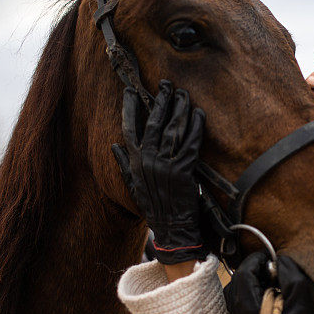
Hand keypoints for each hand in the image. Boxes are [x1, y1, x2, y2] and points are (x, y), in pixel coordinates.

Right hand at [112, 80, 206, 264]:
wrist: (172, 228)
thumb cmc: (154, 207)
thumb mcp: (133, 186)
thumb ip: (124, 164)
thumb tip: (114, 146)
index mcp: (134, 162)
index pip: (128, 128)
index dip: (130, 108)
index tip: (131, 90)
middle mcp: (147, 161)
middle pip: (153, 123)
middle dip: (160, 101)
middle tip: (166, 85)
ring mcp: (165, 165)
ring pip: (172, 130)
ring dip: (180, 109)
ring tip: (184, 95)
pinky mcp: (183, 171)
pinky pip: (190, 143)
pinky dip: (196, 127)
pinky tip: (199, 114)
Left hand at [223, 252, 313, 313]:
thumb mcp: (299, 294)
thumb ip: (288, 271)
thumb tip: (280, 261)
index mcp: (247, 303)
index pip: (244, 270)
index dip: (258, 259)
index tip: (271, 257)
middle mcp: (238, 311)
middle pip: (238, 278)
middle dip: (254, 269)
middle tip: (273, 269)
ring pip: (237, 288)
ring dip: (252, 279)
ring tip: (272, 281)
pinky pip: (240, 299)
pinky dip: (251, 291)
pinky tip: (269, 294)